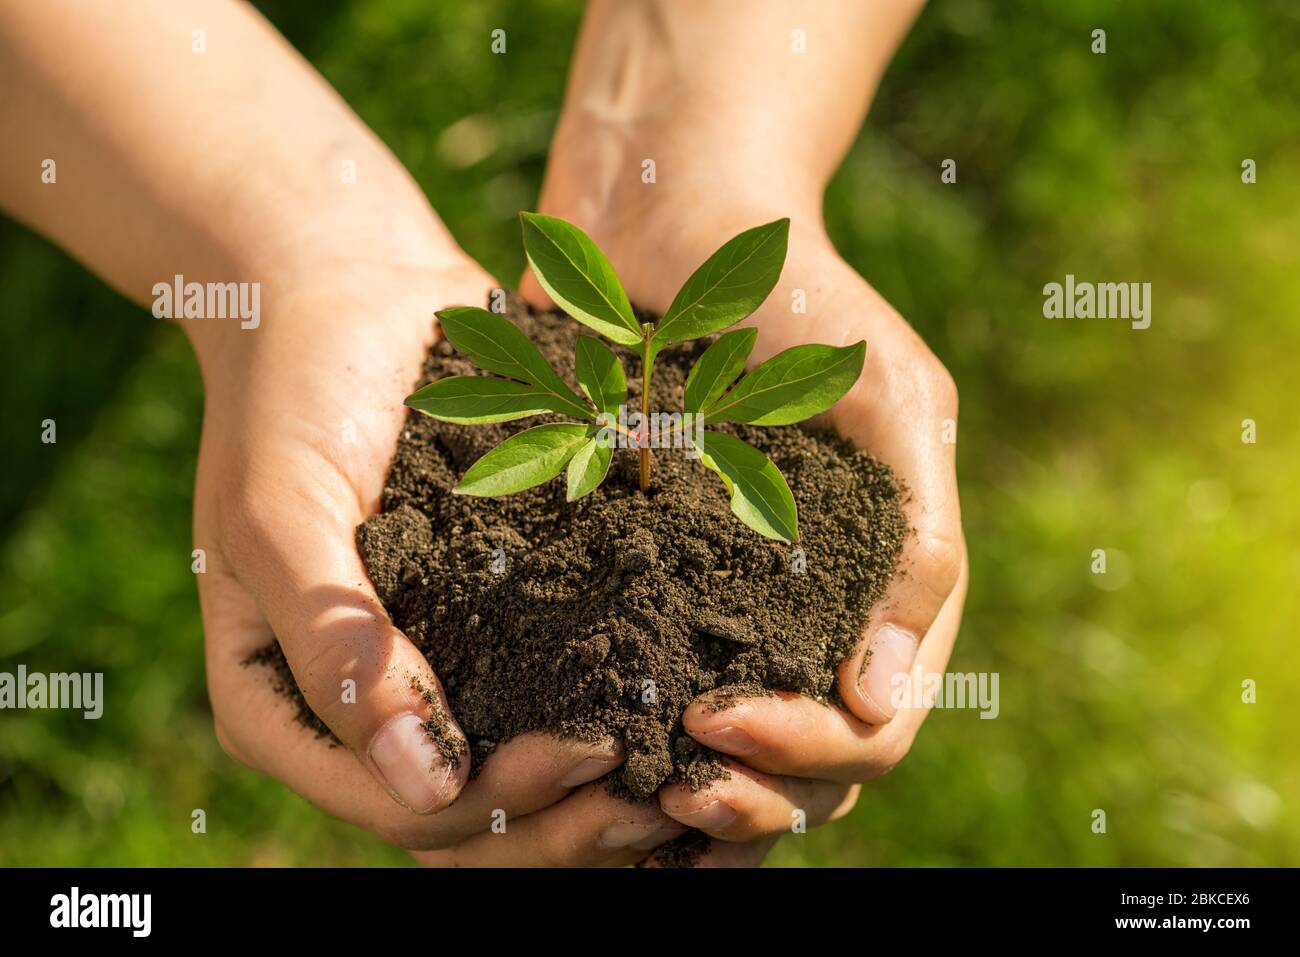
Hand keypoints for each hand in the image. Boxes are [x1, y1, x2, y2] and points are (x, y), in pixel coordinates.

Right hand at [195, 255, 684, 863]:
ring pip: (522, 781)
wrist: (347, 294)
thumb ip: (336, 647)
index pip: (404, 808)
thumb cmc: (292, 397)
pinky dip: (614, 721)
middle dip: (566, 824)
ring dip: (602, 796)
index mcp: (290, 707)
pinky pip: (550, 697)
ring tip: (690, 776)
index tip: (588, 752)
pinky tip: (685, 713)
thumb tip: (424, 785)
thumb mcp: (286, 517)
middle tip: (662, 791)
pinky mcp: (490, 623)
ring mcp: (432, 668)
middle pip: (474, 820)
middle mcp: (365, 708)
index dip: (499, 807)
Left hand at [523, 159, 967, 864]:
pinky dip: (638, 769)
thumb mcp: (891, 401)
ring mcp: (733, 616)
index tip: (718, 717)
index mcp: (885, 589)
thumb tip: (879, 694)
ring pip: (738, 767)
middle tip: (674, 788)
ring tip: (635, 809)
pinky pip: (654, 713)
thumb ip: (918, 542)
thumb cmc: (798, 299)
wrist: (675, 224)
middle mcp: (814, 621)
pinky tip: (594, 785)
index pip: (874, 726)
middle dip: (753, 797)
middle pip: (811, 772)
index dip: (810, 748)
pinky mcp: (649, 597)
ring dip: (697, 811)